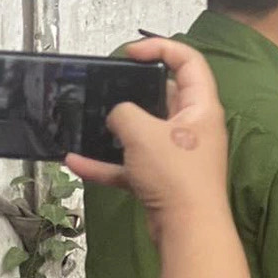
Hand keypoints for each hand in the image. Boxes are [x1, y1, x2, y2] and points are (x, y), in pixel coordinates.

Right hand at [66, 40, 228, 226]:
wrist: (187, 230)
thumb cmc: (177, 177)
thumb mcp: (143, 133)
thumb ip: (124, 113)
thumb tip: (118, 115)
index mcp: (201, 107)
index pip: (189, 62)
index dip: (162, 47)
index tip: (131, 52)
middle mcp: (193, 127)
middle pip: (163, 96)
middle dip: (133, 92)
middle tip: (107, 88)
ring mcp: (178, 154)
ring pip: (143, 133)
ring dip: (114, 131)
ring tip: (87, 123)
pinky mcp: (163, 179)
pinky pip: (130, 165)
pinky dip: (106, 164)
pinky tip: (76, 161)